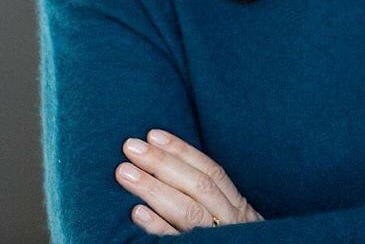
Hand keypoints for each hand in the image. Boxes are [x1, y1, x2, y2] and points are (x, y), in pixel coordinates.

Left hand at [115, 129, 263, 233]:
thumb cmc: (231, 241)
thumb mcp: (229, 220)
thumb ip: (210, 200)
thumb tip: (169, 169)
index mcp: (237, 206)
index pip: (211, 171)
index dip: (182, 151)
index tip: (153, 134)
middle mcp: (232, 220)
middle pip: (197, 185)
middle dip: (162, 163)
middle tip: (130, 147)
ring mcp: (219, 238)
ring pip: (188, 210)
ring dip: (153, 188)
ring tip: (124, 172)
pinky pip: (179, 242)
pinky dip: (158, 227)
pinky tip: (136, 213)